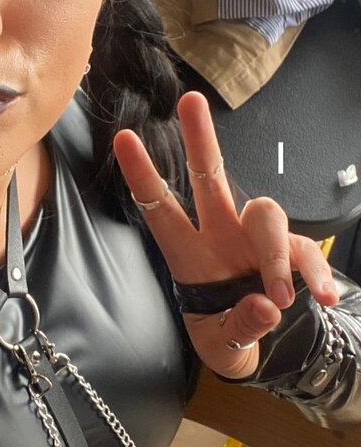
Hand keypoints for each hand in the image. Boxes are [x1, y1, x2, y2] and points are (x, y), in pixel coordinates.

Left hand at [113, 91, 338, 378]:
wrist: (255, 345)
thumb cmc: (221, 334)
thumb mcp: (220, 343)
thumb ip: (241, 326)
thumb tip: (265, 304)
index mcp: (188, 254)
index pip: (160, 208)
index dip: (143, 175)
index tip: (124, 138)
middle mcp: (220, 234)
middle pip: (209, 177)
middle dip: (200, 139)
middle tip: (191, 100)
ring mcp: (254, 239)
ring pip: (266, 213)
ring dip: (274, 256)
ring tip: (279, 298)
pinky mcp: (289, 251)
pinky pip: (304, 250)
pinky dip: (315, 273)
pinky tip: (322, 297)